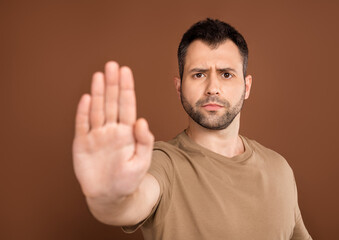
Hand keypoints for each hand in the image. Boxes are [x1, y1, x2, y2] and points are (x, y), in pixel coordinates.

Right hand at [73, 61, 153, 200]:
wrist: (110, 196)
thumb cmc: (128, 179)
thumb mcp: (141, 162)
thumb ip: (144, 141)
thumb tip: (142, 120)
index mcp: (127, 132)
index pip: (127, 105)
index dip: (126, 88)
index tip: (125, 71)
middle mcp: (112, 129)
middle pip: (111, 102)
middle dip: (112, 84)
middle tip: (112, 65)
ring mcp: (97, 135)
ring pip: (97, 110)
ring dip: (98, 93)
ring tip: (100, 75)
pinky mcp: (83, 144)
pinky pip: (82, 125)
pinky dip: (83, 112)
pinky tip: (86, 98)